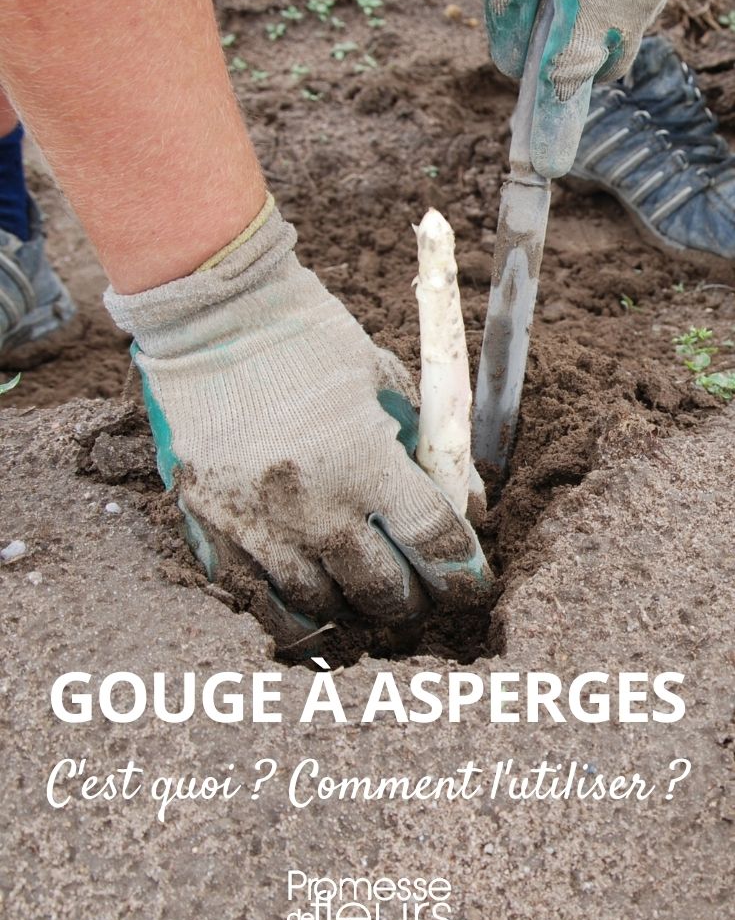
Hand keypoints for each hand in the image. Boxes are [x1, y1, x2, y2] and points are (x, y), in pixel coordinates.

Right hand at [105, 205, 493, 650]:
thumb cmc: (307, 336)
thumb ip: (427, 446)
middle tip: (422, 592)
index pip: (435, 541)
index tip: (470, 579)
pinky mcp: (210, 524)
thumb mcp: (384, 378)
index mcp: (364, 460)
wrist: (210, 311)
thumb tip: (463, 503)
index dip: (463, 571)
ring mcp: (256, 522)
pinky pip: (257, 595)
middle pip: (383, 586)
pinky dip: (292, 608)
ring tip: (367, 595)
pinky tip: (312, 602)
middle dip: (414, 598)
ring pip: (322, 602)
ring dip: (355, 606)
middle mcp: (313, 504)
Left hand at [484, 0, 687, 176]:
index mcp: (596, 2)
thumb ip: (511, 15)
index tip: (544, 163)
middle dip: (577, 70)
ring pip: (627, 30)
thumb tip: (514, 67)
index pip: (571, 79)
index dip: (553, 118)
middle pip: (606, 66)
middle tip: (546, 51)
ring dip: (597, 28)